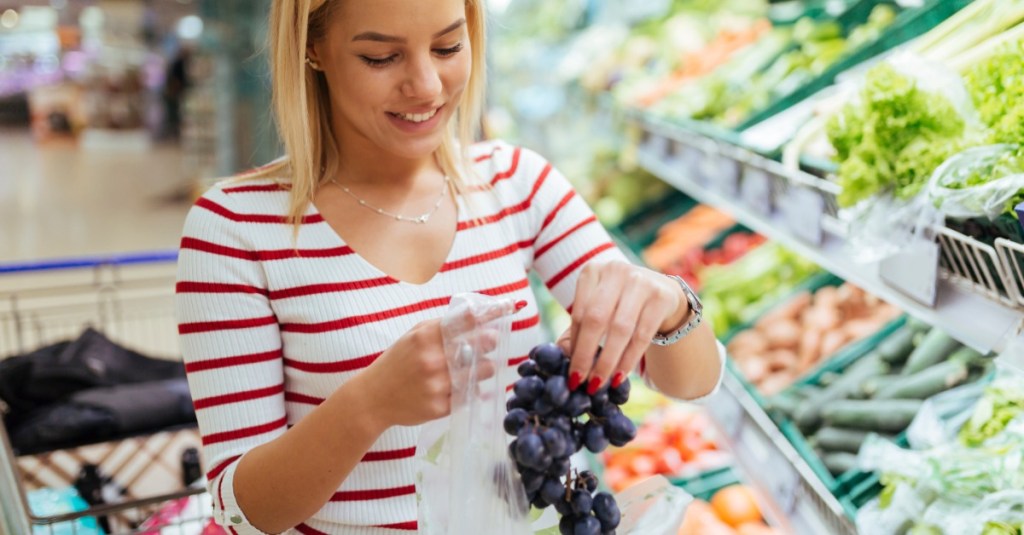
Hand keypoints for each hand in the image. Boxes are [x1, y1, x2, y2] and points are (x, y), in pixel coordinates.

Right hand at [359, 299, 517, 427]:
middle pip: (479, 347)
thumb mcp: (413, 335)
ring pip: (480, 372)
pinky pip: (469, 395)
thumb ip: (441, 326)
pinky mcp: (440, 407)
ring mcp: (437, 384)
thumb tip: (475, 315)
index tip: (509, 307)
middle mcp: (433, 359)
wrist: (373, 398)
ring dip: (484, 368)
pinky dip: (470, 390)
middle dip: (489, 342)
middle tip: (492, 341)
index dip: (490, 313)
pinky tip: (462, 386)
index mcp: (425, 336)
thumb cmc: (397, 362)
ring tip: (477, 366)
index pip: (465, 320)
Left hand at [559, 261, 687, 393]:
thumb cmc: (619, 304)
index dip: (575, 345)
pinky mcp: (661, 296)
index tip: (571, 373)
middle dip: (586, 355)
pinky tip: (619, 376)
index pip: (579, 313)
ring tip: (600, 383)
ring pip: (620, 329)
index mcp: (592, 272)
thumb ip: (577, 330)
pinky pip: (642, 335)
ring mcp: (641, 281)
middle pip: (596, 319)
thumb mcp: (596, 309)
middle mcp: (616, 271)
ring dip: (608, 361)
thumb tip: (562, 356)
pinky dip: (629, 359)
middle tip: (582, 382)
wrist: (661, 291)